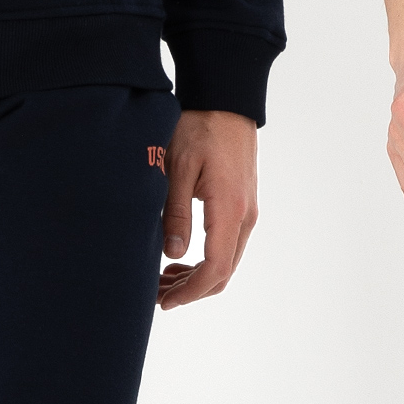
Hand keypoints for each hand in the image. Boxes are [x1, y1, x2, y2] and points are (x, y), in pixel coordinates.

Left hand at [159, 109, 258, 307]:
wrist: (227, 101)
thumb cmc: (200, 128)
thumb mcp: (179, 168)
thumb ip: (176, 213)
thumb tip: (171, 254)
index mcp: (229, 210)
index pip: (215, 269)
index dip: (190, 292)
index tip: (164, 301)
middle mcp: (245, 216)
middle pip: (223, 273)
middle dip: (191, 290)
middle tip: (156, 295)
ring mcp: (247, 212)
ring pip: (226, 261)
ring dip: (197, 277)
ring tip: (163, 279)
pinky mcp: (242, 206)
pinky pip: (228, 246)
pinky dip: (206, 260)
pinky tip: (179, 258)